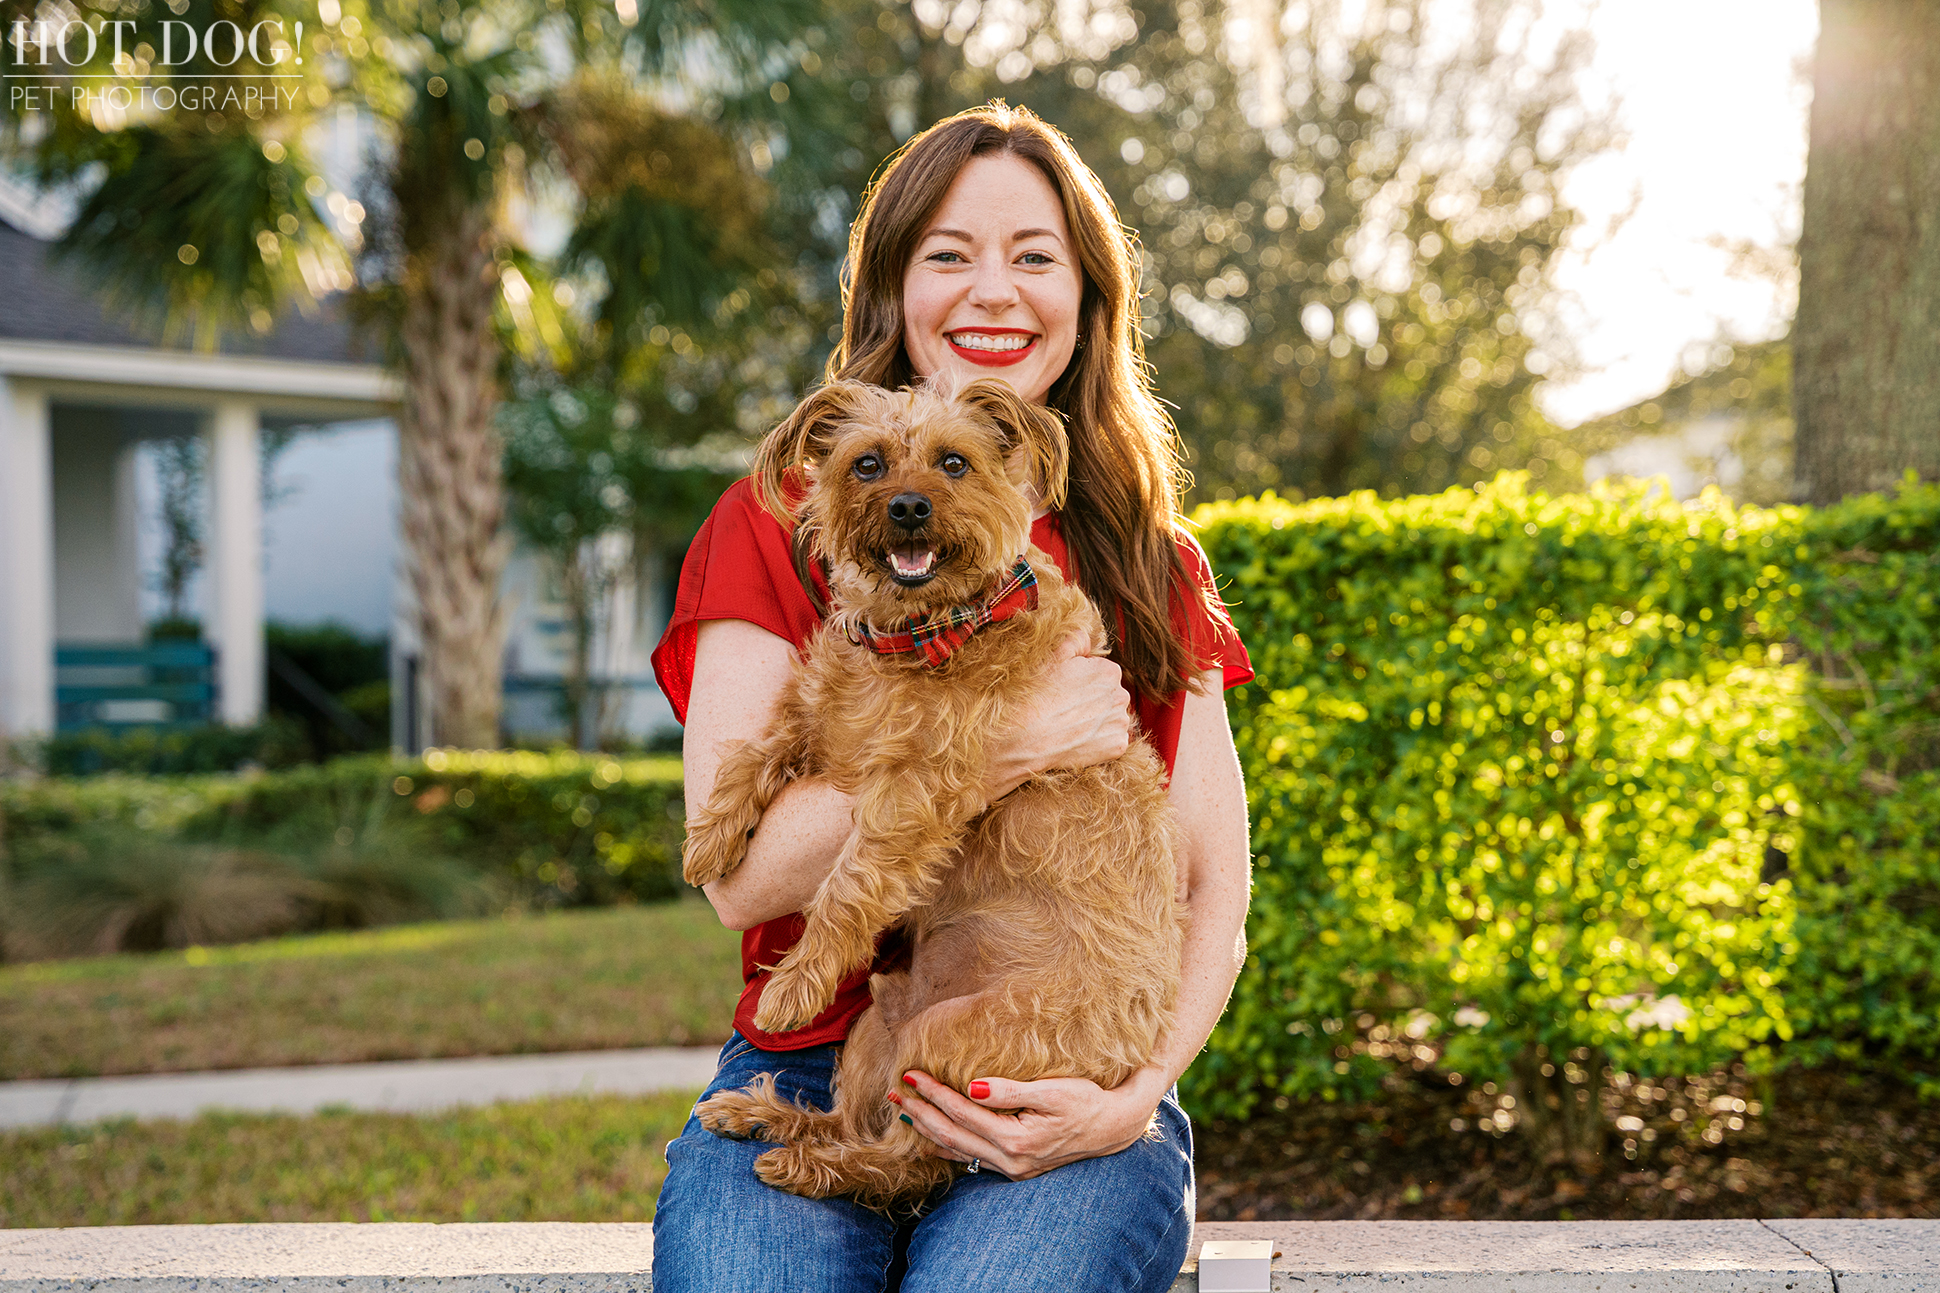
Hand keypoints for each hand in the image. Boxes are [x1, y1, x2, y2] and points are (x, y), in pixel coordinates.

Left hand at [889, 1069, 1162, 1179]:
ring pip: (958, 1149)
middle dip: (920, 1112)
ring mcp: (1011, 1168)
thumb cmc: (1085, 1100)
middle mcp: (1009, 1160)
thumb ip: (1010, 1091)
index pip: (961, 1112)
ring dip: (928, 1130)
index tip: (909, 1074)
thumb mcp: (1052, 1090)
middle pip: (952, 1134)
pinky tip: (930, 1141)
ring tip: (903, 1113)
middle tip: (893, 1092)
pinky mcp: (1015, 1167)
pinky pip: (972, 1159)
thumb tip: (972, 1087)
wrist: (1113, 1127)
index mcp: (1015, 1139)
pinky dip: (948, 1148)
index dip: (933, 1093)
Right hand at [983, 632, 1132, 800]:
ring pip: (1110, 718)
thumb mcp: (1052, 655)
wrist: (1019, 738)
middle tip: (1063, 708)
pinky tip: (1076, 740)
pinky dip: (1098, 742)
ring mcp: (1119, 724)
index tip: (1061, 689)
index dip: (1079, 680)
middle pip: (1108, 696)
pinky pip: (1111, 741)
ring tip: (1068, 725)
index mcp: (1110, 672)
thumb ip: (1077, 639)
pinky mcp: (1116, 747)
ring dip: (1095, 721)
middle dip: (1091, 700)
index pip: (1100, 673)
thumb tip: (1088, 642)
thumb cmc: (1033, 694)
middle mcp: (1121, 697)